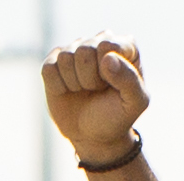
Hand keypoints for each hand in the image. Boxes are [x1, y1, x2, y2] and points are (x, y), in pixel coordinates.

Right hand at [40, 34, 147, 165]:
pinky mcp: (53, 62)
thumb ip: (130, 79)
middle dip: (90, 78)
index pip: (107, 44)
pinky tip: (68, 90)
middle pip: (84, 50)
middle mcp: (98, 42)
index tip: (112, 84)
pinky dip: (58, 86)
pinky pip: (48, 69)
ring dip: (75, 83)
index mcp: (124, 46)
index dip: (107, 70)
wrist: (93, 135)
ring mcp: (74, 50)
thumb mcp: (135, 102)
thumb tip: (107, 58)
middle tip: (97, 90)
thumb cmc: (118, 115)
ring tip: (84, 90)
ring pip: (65, 58)